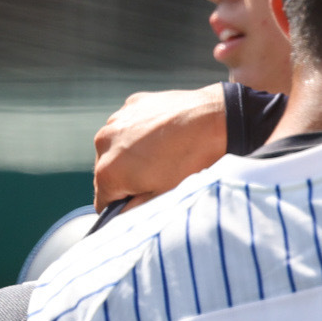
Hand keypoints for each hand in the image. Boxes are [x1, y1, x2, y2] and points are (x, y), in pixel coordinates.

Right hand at [93, 84, 224, 208]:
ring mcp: (118, 119)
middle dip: (129, 180)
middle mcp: (104, 142)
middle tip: (161, 178)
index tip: (144, 202)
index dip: (123, 207)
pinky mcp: (133, 103)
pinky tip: (168, 136)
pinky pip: (132, 126)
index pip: (103, 202)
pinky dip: (143, 133)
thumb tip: (121, 217)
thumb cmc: (194, 162)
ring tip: (167, 155)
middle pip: (109, 172)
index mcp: (108, 171)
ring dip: (134, 155)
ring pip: (119, 148)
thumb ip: (135, 211)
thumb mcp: (165, 197)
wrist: (218, 121)